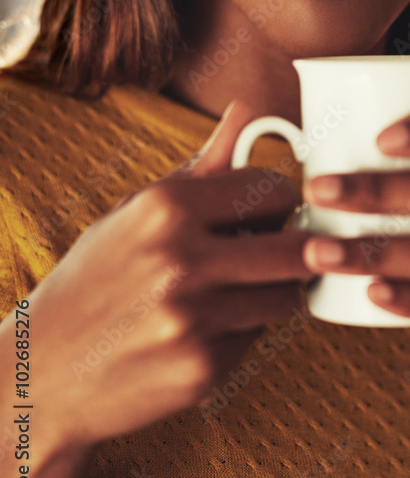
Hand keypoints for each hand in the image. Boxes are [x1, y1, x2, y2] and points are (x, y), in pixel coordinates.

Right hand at [4, 99, 314, 458]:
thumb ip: (205, 165)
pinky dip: (243, 333)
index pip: (274, 188)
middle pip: (297, 247)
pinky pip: (258, 338)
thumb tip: (248, 108)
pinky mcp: (202, 368)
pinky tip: (204, 331)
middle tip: (273, 253)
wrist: (43, 369)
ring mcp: (193, 317)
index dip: (278, 201)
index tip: (266, 214)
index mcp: (167, 207)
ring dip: (271, 293)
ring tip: (233, 292)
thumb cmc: (97, 278)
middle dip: (295, 249)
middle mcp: (181, 259)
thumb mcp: (138, 211)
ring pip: (287, 296)